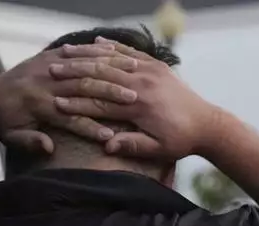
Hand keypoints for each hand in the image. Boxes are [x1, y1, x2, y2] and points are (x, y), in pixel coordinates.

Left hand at [0, 42, 142, 152]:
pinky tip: (111, 55)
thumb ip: (30, 142)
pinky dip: (92, 54)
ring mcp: (45, 68)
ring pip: (81, 68)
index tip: (110, 137)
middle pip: (82, 88)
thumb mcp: (11, 137)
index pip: (70, 118)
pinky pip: (71, 53)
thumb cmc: (4, 122)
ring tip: (130, 75)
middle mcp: (44, 84)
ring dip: (107, 71)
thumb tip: (48, 147)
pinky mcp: (45, 57)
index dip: (90, 128)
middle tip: (133, 100)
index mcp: (37, 106)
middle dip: (108, 94)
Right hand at [48, 38, 222, 160]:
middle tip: (51, 71)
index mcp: (139, 106)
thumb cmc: (180, 141)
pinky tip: (96, 42)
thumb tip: (107, 145)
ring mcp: (151, 71)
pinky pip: (131, 52)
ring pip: (113, 59)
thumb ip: (132, 145)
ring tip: (65, 54)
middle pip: (101, 76)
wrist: (207, 124)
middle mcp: (143, 84)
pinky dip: (113, 47)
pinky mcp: (157, 66)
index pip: (100, 103)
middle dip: (75, 74)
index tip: (55, 103)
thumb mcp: (157, 149)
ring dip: (88, 56)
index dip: (77, 104)